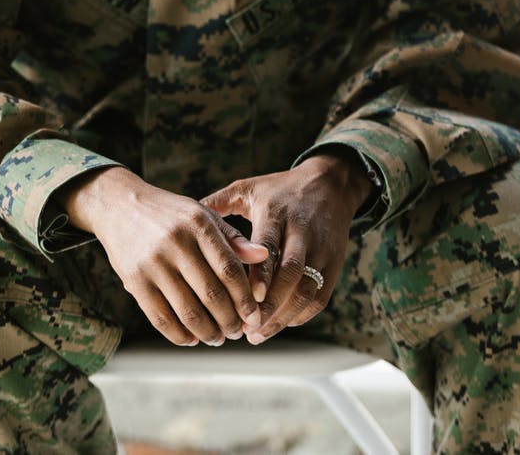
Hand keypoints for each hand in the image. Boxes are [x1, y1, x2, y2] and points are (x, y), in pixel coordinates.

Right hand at [57, 166, 267, 347]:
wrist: (119, 205)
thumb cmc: (170, 213)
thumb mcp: (202, 214)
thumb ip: (232, 238)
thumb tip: (263, 257)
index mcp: (198, 223)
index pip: (229, 269)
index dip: (245, 298)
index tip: (254, 316)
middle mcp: (176, 242)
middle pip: (211, 294)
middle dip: (229, 320)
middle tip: (237, 332)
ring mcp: (153, 262)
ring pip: (187, 311)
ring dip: (207, 332)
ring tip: (217, 338)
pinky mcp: (134, 280)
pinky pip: (160, 318)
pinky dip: (179, 335)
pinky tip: (191, 339)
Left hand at [201, 152, 371, 343]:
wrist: (331, 185)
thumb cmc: (281, 189)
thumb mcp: (250, 188)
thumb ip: (219, 203)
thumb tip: (185, 218)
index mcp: (277, 213)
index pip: (269, 246)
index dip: (260, 274)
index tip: (248, 298)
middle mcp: (302, 232)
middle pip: (291, 273)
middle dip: (270, 305)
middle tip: (246, 328)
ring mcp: (322, 250)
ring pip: (307, 290)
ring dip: (283, 316)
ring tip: (257, 333)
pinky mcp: (334, 264)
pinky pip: (319, 297)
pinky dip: (299, 315)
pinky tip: (278, 324)